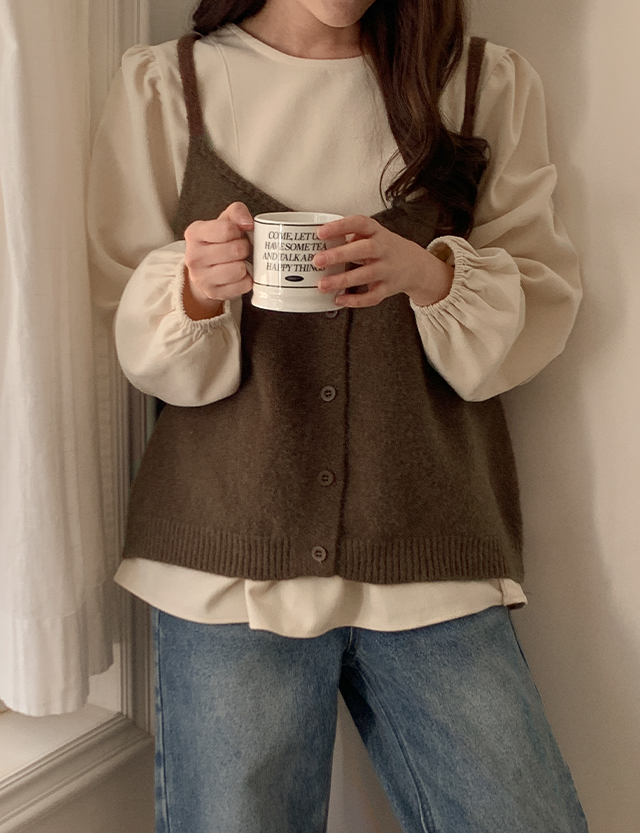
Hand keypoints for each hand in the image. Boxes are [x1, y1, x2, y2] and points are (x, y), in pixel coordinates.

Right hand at [183, 202, 253, 319]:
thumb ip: (236, 212)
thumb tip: (248, 222)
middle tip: (241, 249)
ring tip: (239, 261)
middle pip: (236, 250)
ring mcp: (202, 278)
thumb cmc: (217, 242)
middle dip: (245, 248)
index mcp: (194, 233)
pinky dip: (247, 279)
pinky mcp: (214, 293)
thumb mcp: (223, 221)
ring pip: (239, 269)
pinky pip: (244, 285)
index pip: (227, 230)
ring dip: (245, 264)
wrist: (205, 270)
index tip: (237, 233)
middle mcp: (194, 256)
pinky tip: (239, 275)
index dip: (239, 231)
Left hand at [314, 215, 453, 307]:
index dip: (340, 226)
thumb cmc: (385, 249)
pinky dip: (356, 300)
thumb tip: (321, 242)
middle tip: (318, 260)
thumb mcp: (372, 235)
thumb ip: (350, 236)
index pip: (360, 223)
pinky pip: (372, 296)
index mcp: (377, 232)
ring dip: (343, 280)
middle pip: (364, 249)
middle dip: (339, 255)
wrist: (415, 265)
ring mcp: (387, 269)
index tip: (321, 232)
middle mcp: (383, 249)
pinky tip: (340, 299)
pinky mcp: (388, 288)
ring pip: (366, 275)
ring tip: (323, 284)